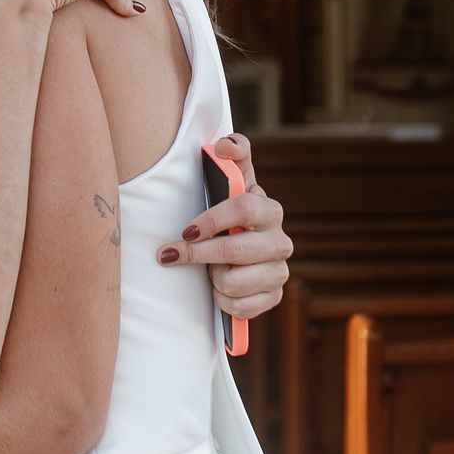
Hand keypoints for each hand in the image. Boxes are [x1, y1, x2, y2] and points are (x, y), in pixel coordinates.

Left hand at [164, 133, 290, 319]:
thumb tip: (222, 147)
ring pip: (234, 281)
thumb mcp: (231, 181)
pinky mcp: (274, 296)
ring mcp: (279, 271)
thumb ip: (233, 153)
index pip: (244, 209)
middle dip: (199, 254)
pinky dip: (223, 300)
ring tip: (210, 269)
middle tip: (174, 254)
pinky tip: (220, 288)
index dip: (212, 220)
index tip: (186, 230)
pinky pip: (241, 307)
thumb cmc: (228, 213)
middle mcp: (280, 241)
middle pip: (235, 250)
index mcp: (268, 209)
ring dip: (213, 277)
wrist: (239, 254)